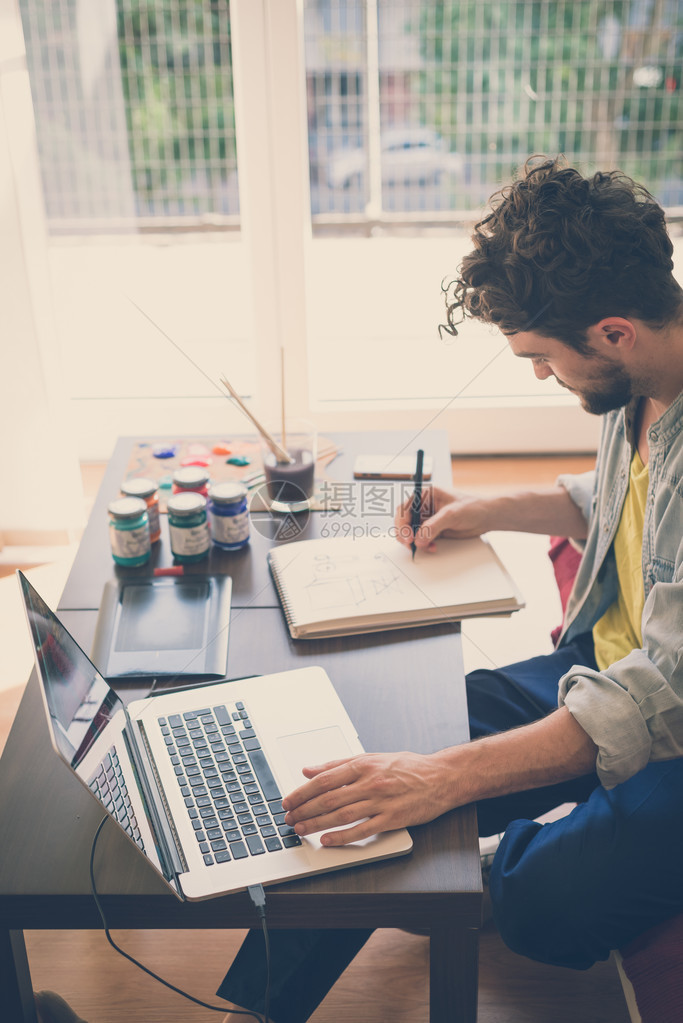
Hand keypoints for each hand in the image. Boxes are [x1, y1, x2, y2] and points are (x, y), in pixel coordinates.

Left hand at [281, 750, 457, 846]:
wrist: (441, 777)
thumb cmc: (408, 767)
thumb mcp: (372, 757)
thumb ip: (339, 764)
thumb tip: (310, 769)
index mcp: (363, 764)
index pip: (324, 779)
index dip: (303, 791)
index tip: (288, 800)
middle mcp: (370, 782)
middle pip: (329, 798)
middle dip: (305, 809)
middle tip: (289, 818)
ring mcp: (381, 801)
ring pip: (341, 814)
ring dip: (317, 824)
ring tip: (301, 829)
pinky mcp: (392, 819)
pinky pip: (363, 830)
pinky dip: (343, 836)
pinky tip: (328, 841)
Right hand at [394, 485, 492, 551]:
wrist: (487, 516)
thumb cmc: (473, 506)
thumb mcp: (452, 514)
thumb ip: (433, 526)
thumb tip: (419, 538)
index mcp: (425, 495)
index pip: (405, 509)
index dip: (402, 523)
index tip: (407, 536)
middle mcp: (424, 506)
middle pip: (405, 521)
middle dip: (406, 534)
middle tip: (411, 545)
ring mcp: (428, 519)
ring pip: (412, 532)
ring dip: (415, 542)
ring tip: (425, 547)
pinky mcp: (433, 530)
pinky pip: (422, 539)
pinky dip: (424, 545)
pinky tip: (432, 547)